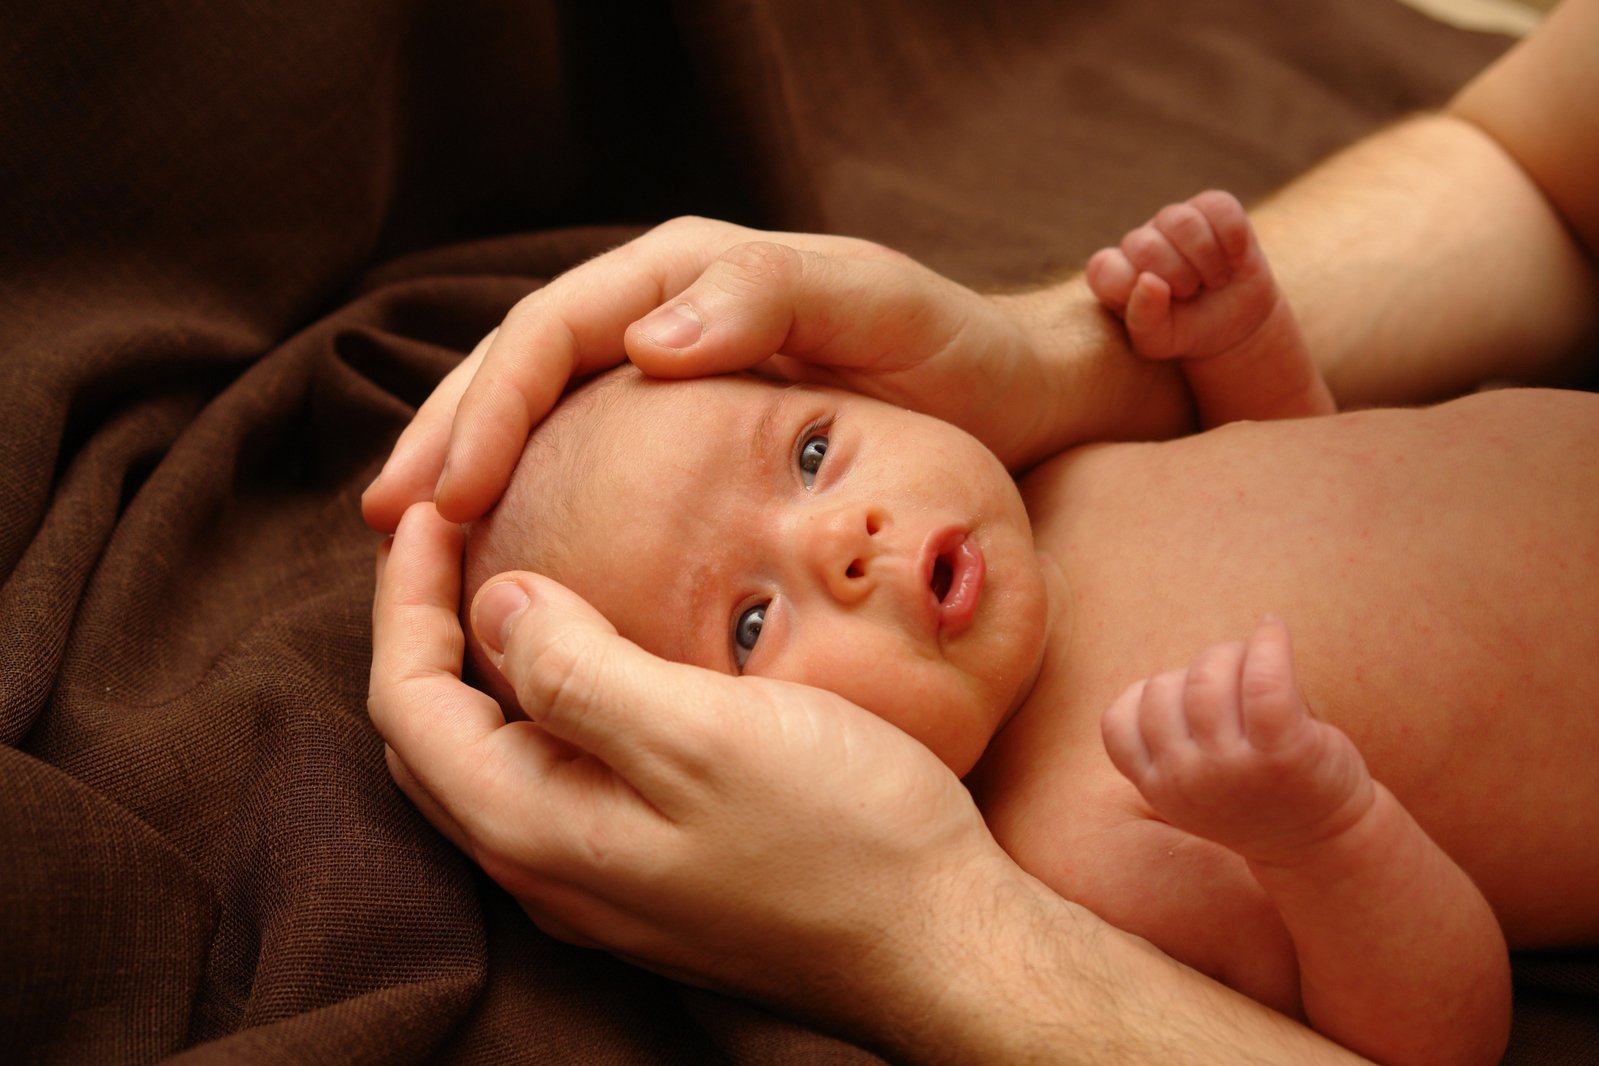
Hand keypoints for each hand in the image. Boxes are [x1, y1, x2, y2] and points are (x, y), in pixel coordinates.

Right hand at [360, 216, 1189, 532]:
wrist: (1011, 394)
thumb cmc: (950, 353)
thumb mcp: (873, 307)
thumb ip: (767, 299)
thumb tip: (640, 345)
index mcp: (684, 272)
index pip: (549, 333)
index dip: (485, 409)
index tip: (443, 495)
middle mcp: (660, 311)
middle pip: (517, 368)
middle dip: (445, 438)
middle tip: (390, 524)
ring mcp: (666, 369)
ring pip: (536, 411)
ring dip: (468, 468)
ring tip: (413, 542)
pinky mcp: (685, 430)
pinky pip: (584, 455)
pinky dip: (532, 497)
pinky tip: (508, 552)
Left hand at [367, 501, 1013, 1025]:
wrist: (938, 946)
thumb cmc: (842, 837)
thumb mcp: (702, 734)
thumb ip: (578, 670)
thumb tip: (493, 602)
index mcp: (536, 827)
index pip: (406, 700)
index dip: (405, 596)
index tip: (431, 512)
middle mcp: (546, 868)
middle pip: (429, 736)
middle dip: (421, 629)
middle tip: (449, 540)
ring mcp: (597, 881)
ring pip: (484, 762)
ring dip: (471, 669)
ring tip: (501, 586)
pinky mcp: (648, 876)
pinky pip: (549, 781)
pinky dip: (534, 706)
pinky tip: (589, 664)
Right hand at [1099, 618, 1373, 866]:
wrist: (1326, 845)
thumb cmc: (1256, 796)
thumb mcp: (1192, 783)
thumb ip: (1168, 742)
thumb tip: (1167, 677)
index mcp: (1158, 789)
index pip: (1117, 722)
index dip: (1146, 696)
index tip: (1186, 703)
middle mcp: (1187, 782)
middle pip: (1163, 690)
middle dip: (1196, 672)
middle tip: (1235, 683)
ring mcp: (1232, 769)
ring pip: (1207, 678)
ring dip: (1231, 655)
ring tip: (1258, 663)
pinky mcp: (1282, 753)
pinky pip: (1264, 679)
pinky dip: (1269, 644)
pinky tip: (1274, 630)